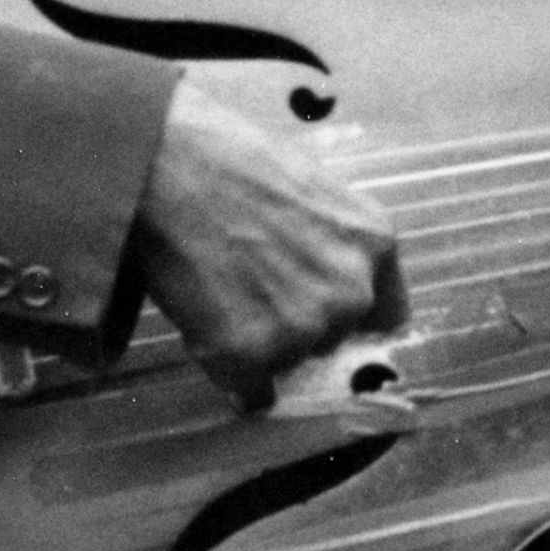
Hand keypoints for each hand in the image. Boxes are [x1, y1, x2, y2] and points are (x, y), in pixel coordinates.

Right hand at [130, 85, 402, 407]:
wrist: (161, 164)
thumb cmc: (221, 157)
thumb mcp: (307, 184)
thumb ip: (329, 238)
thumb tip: (318, 266)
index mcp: (373, 242)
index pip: (388, 313)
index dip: (350, 315)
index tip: (325, 313)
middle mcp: (351, 293)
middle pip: (334, 339)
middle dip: (297, 323)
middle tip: (251, 288)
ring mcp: (303, 329)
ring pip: (289, 362)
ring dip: (261, 345)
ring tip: (220, 292)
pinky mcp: (251, 355)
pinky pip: (251, 392)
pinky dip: (231, 375)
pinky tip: (208, 331)